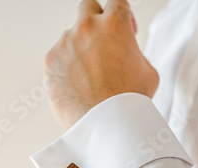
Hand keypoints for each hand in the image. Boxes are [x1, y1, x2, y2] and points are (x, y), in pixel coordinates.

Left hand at [43, 0, 158, 129]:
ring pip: (72, 38)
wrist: (107, 125)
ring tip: (92, 79)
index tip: (122, 28)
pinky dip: (67, 69)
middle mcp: (86, 27)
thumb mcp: (148, 72)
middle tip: (103, 42)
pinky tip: (79, 87)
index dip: (122, 16)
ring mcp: (65, 43)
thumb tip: (127, 55)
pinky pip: (59, 59)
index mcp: (115, 24)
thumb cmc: (129, 102)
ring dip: (81, 50)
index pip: (117, 2)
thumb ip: (134, 54)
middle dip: (96, 20)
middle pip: (88, 6)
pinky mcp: (50, 62)